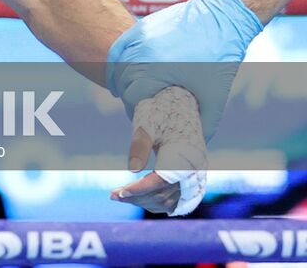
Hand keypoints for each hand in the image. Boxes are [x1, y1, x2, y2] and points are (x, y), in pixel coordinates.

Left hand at [111, 86, 206, 215]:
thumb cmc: (159, 112)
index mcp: (185, 154)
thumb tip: (133, 169)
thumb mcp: (146, 123)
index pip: (162, 180)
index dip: (140, 189)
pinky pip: (176, 200)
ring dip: (144, 202)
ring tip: (119, 196)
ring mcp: (196, 177)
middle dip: (136, 197)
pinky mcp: (192, 181)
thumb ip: (140, 145)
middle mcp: (195, 170)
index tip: (119, 192)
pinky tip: (137, 200)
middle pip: (165, 194)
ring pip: (169, 201)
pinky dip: (156, 203)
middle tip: (112, 195)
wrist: (179, 105)